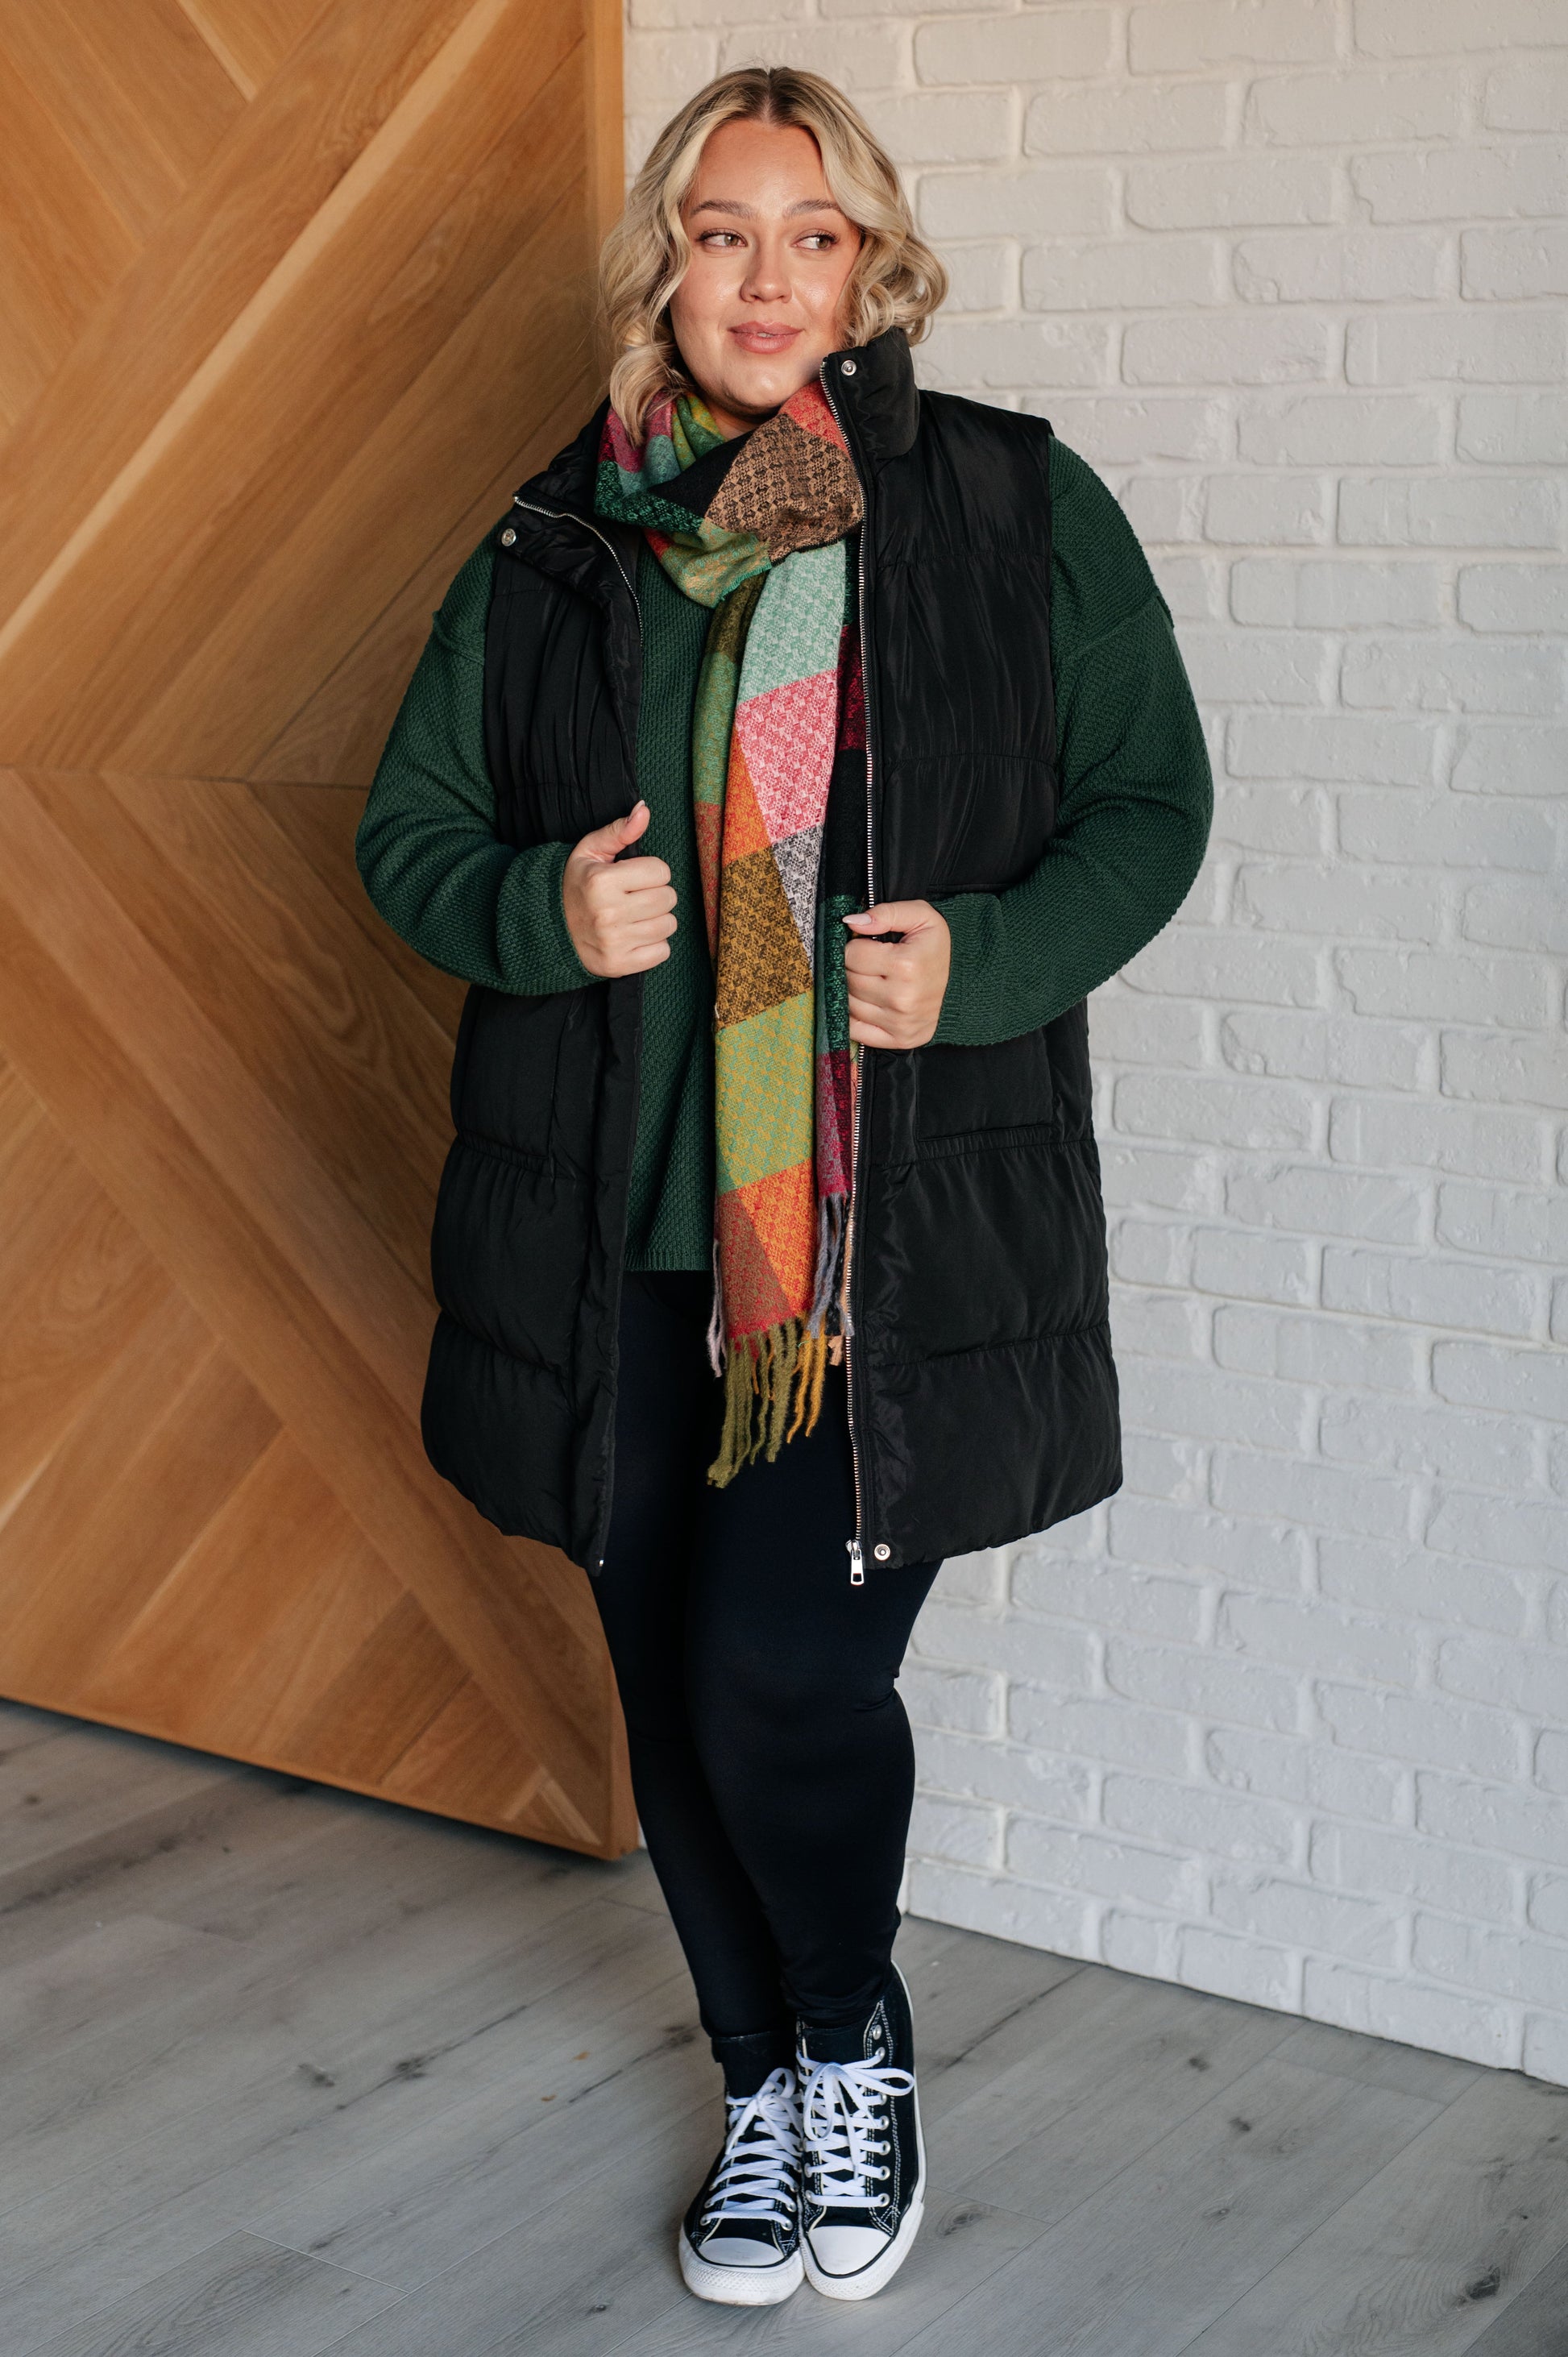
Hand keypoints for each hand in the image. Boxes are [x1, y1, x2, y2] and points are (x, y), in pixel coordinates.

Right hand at [562, 800, 677, 977]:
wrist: (546, 927)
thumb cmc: (575, 885)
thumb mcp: (590, 852)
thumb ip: (619, 830)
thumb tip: (644, 809)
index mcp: (602, 882)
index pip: (660, 871)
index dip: (650, 871)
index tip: (634, 877)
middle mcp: (609, 913)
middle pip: (668, 898)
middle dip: (656, 894)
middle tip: (635, 897)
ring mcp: (615, 942)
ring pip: (668, 925)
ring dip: (656, 919)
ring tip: (634, 916)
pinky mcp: (619, 965)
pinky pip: (663, 952)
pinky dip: (654, 944)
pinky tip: (634, 936)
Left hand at [842, 900, 950, 1048]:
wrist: (962, 984)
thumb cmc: (934, 949)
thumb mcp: (921, 917)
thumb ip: (886, 913)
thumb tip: (850, 922)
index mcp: (906, 965)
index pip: (851, 954)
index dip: (856, 947)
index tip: (870, 948)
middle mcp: (901, 998)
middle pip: (848, 979)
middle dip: (853, 968)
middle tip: (871, 965)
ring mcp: (899, 1022)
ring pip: (847, 1003)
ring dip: (853, 991)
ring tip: (873, 981)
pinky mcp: (897, 1039)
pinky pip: (854, 1030)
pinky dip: (853, 1016)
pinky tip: (868, 1003)